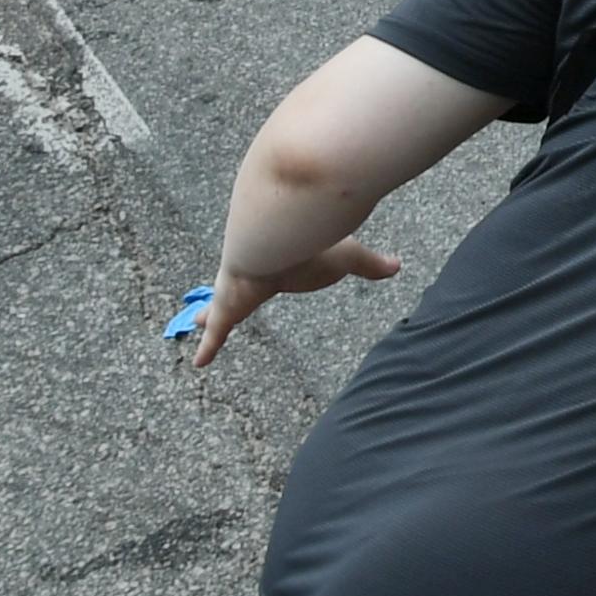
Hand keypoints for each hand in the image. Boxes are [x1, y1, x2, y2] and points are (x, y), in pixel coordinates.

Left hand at [185, 237, 400, 368]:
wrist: (279, 233)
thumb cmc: (314, 242)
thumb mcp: (348, 257)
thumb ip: (370, 264)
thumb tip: (399, 265)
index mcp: (281, 264)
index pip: (273, 272)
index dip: (269, 274)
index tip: (267, 276)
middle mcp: (254, 277)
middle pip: (239, 288)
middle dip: (228, 293)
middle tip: (216, 300)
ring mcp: (236, 292)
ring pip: (219, 307)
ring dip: (208, 316)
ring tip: (196, 322)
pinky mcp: (227, 306)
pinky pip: (215, 331)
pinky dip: (208, 346)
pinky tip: (199, 362)